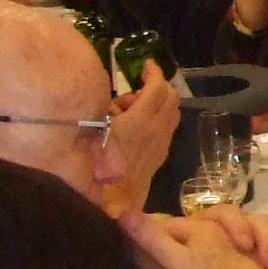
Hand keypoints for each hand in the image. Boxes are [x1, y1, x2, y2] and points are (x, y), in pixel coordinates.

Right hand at [104, 62, 179, 214]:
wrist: (113, 203)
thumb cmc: (98, 167)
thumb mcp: (95, 132)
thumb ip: (106, 112)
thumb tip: (114, 105)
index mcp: (141, 121)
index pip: (158, 88)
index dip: (153, 72)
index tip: (146, 65)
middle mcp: (157, 131)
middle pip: (171, 98)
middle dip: (157, 87)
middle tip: (133, 92)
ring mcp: (162, 143)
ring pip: (172, 113)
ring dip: (157, 103)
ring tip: (130, 111)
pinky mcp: (161, 155)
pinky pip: (166, 128)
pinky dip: (157, 119)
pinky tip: (136, 128)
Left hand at [119, 206, 267, 268]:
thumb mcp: (177, 263)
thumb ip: (152, 238)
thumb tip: (122, 215)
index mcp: (208, 235)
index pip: (222, 214)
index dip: (236, 224)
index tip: (243, 244)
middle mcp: (230, 242)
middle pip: (254, 222)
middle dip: (264, 239)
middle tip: (263, 260)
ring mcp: (251, 254)